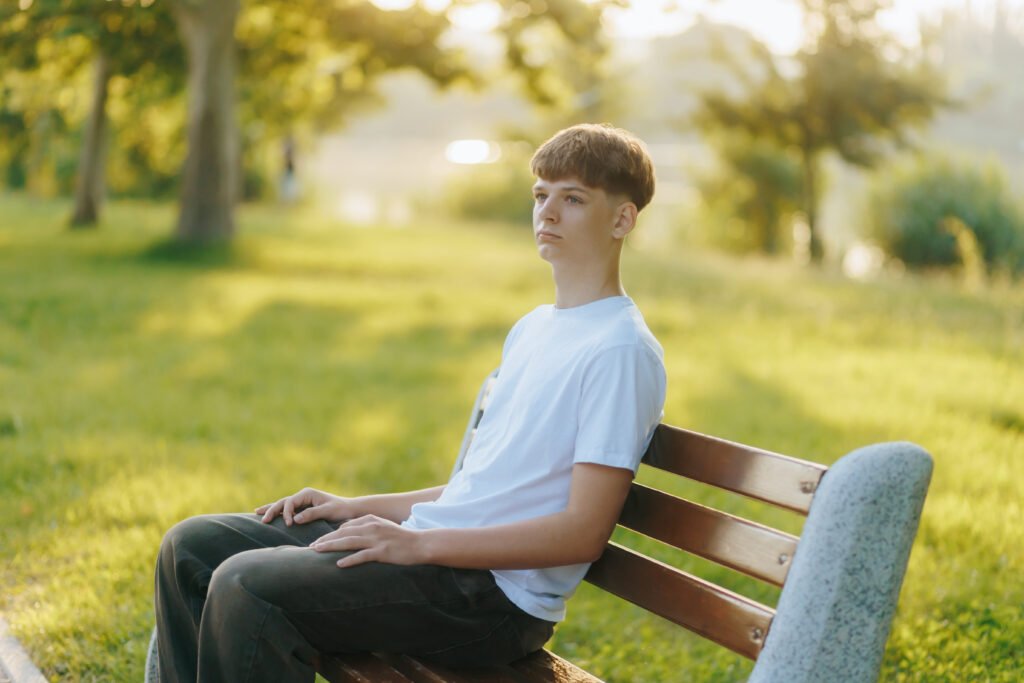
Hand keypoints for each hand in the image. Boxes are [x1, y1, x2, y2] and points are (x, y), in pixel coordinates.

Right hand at [255, 487, 351, 526]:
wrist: (350, 510)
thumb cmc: (341, 510)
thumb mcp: (328, 511)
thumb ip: (312, 514)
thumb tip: (295, 519)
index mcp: (308, 494)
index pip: (291, 502)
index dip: (287, 513)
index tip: (289, 524)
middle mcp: (303, 496)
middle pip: (283, 502)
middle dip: (272, 510)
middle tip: (263, 520)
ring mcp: (302, 502)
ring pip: (282, 504)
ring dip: (271, 509)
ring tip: (257, 513)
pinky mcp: (303, 508)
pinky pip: (287, 510)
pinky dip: (277, 512)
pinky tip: (267, 514)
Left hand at [311, 515, 426, 567]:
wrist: (421, 544)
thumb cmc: (401, 538)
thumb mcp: (382, 527)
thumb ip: (366, 528)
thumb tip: (347, 532)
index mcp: (371, 520)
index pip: (345, 526)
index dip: (330, 534)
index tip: (317, 541)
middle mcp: (372, 527)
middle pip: (343, 533)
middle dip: (325, 539)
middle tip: (310, 547)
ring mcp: (377, 539)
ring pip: (349, 542)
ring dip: (331, 546)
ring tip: (317, 551)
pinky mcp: (382, 551)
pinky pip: (362, 555)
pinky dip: (350, 559)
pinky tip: (339, 564)